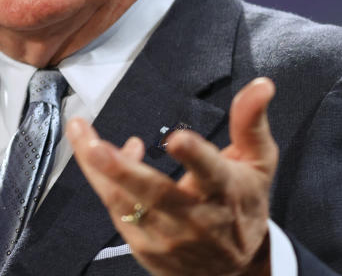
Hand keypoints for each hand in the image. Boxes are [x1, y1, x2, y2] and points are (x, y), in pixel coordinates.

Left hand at [66, 77, 277, 275]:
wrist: (234, 272)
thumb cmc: (243, 205)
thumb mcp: (258, 163)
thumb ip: (251, 122)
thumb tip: (262, 84)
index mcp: (225, 192)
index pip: (210, 171)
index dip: (194, 156)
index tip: (177, 138)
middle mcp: (194, 219)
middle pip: (154, 193)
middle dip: (121, 169)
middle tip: (94, 145)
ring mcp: (166, 238)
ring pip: (123, 202)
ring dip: (96, 168)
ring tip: (79, 131)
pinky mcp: (144, 248)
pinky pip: (116, 209)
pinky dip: (104, 179)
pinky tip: (100, 154)